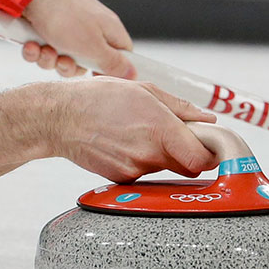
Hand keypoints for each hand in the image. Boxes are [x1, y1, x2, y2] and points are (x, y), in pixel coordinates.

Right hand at [0, 78, 217, 190]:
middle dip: (187, 152)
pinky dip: (141, 159)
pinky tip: (123, 142)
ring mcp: (134, 170)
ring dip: (161, 154)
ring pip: (164, 168)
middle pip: (186, 165)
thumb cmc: (97, 98)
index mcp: (160, 129)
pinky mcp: (121, 178)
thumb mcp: (143, 90)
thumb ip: (181, 107)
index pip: (202, 159)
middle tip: (173, 134)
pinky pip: (143, 172)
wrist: (58, 119)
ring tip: (138, 132)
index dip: (210, 154)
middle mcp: (149, 154)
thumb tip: (207, 119)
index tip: (208, 145)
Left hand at [21, 0, 135, 78]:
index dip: (110, 71)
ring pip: (61, 60)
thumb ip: (113, 63)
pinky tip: (31, 43)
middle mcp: (89, 31)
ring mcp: (67, 30)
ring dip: (49, 59)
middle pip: (86, 65)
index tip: (96, 77)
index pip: (121, 57)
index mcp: (109, 32)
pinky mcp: (46, 29)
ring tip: (44, 48)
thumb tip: (134, 74)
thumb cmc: (66, 17)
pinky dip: (36, 50)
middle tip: (63, 60)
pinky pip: (43, 51)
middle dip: (69, 68)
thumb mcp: (93, 46)